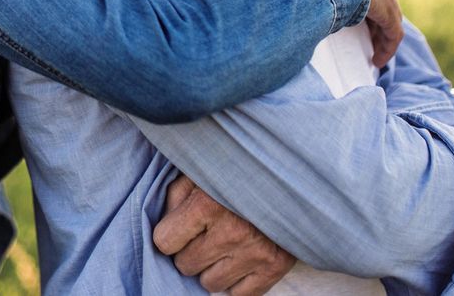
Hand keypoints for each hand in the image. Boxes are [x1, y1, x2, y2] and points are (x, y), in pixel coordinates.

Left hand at [153, 174, 293, 295]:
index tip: (181, 225)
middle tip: (206, 232)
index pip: (165, 242)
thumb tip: (163, 225)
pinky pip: (240, 295)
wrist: (290, 173)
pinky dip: (237, 280)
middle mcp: (232, 232)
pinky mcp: (276, 266)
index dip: (170, 233)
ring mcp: (256, 252)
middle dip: (191, 250)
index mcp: (207, 204)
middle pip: (186, 265)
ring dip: (212, 267)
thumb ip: (176, 196)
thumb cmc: (237, 169)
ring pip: (210, 284)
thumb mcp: (200, 170)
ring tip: (225, 243)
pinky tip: (240, 258)